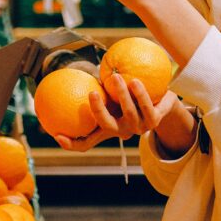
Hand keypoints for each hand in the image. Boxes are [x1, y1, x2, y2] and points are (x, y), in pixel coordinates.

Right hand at [54, 73, 179, 151]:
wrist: (163, 101)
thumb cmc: (131, 95)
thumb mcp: (111, 96)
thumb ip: (96, 91)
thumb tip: (68, 77)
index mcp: (108, 129)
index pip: (86, 142)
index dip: (71, 144)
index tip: (57, 134)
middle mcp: (122, 131)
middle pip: (107, 125)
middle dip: (99, 111)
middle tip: (92, 92)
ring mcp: (139, 128)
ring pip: (129, 114)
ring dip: (122, 95)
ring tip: (115, 77)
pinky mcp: (155, 121)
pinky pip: (146, 107)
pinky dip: (140, 94)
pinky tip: (135, 80)